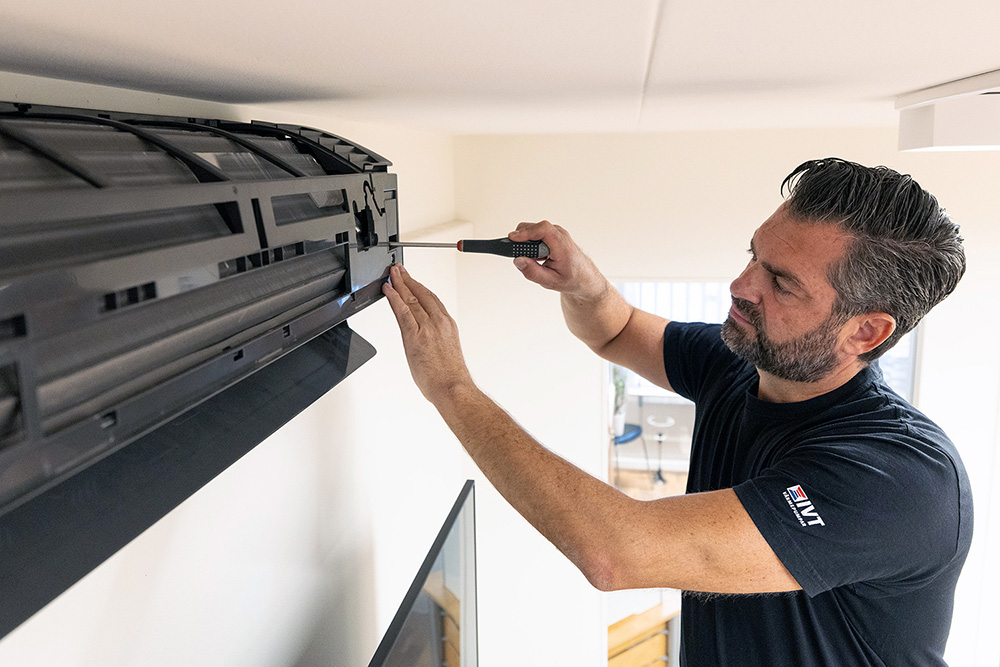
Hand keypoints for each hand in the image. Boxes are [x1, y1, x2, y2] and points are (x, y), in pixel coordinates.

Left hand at [382, 265, 475, 404]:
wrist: (452, 387)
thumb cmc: (451, 376)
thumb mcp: (447, 351)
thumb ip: (436, 340)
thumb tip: (426, 340)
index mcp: (448, 325)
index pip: (432, 299)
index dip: (419, 287)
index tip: (412, 281)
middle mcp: (439, 322)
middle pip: (421, 294)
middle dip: (408, 280)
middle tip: (399, 271)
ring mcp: (427, 327)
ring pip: (411, 299)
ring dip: (400, 284)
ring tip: (392, 275)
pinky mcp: (415, 336)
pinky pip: (402, 312)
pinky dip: (394, 298)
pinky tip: (388, 290)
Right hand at [508, 221, 607, 299]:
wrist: (584, 277)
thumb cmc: (571, 278)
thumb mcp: (550, 281)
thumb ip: (533, 272)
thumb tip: (517, 260)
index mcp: (562, 245)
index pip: (543, 230)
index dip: (526, 232)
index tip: (513, 238)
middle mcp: (559, 235)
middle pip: (535, 228)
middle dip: (522, 238)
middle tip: (514, 251)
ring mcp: (557, 233)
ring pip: (535, 230)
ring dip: (527, 241)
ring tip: (528, 257)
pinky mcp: (553, 235)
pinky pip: (537, 233)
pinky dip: (531, 242)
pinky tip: (533, 256)